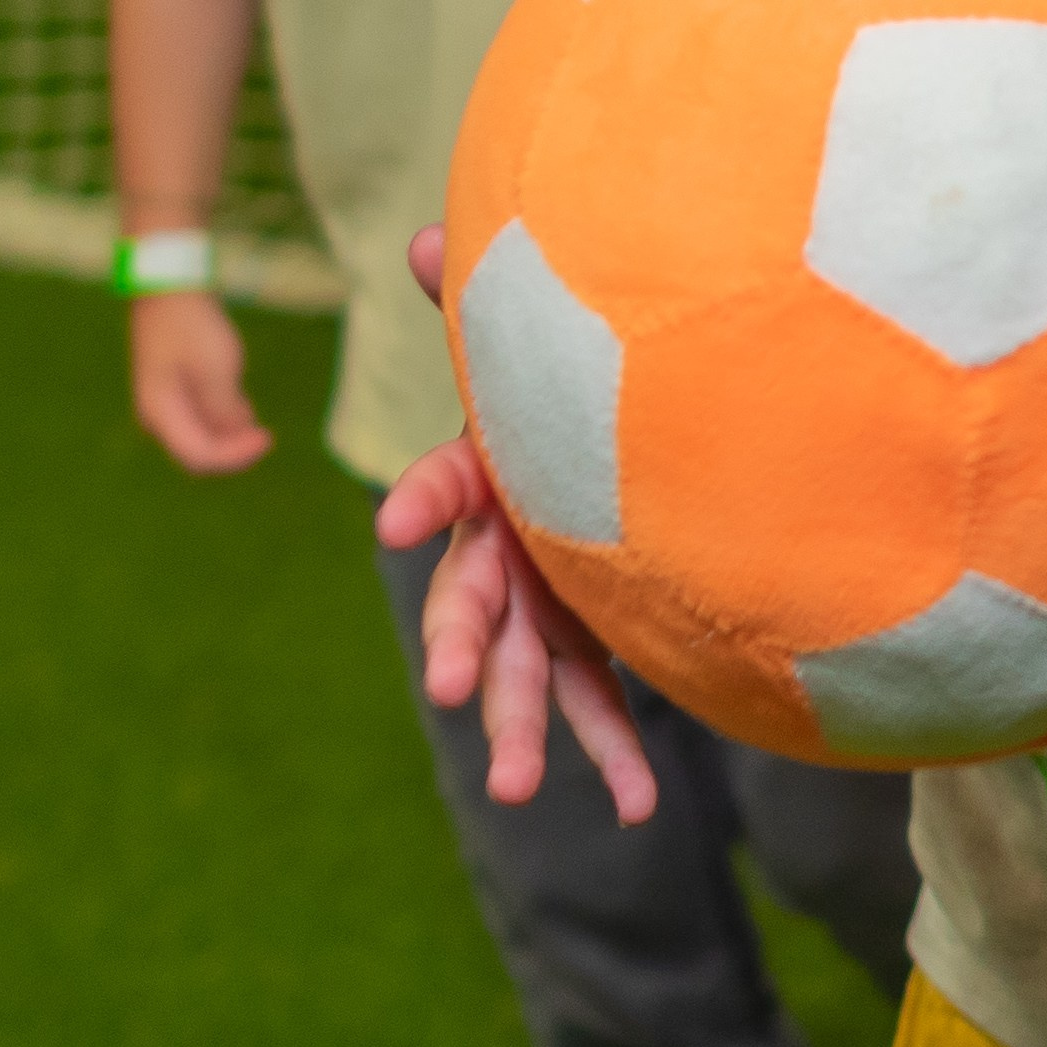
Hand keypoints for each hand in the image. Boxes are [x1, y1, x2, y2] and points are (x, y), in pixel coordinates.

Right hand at [129, 287, 273, 473]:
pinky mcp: (174, 387)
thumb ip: (225, 410)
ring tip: (253, 415)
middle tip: (264, 436)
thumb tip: (236, 432)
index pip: (200, 457)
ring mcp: (164, 401)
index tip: (267, 439)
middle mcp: (158, 415)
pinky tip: (241, 402)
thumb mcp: (216, 371)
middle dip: (233, 449)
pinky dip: (223, 415)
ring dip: (230, 432)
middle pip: (199, 452)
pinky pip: (200, 414)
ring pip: (201, 434)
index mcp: (162, 414)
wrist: (169, 286)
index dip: (236, 456)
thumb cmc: (191, 327)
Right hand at [378, 226, 656, 821]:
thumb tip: (422, 237)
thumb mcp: (533, 350)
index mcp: (488, 485)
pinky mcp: (591, 645)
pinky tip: (645, 808)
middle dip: (453, 644)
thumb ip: (479, 301)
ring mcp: (545, 610)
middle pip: (468, 604)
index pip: (445, 487)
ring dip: (524, 731)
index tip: (401, 518)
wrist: (625, 446)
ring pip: (523, 676)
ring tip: (520, 789)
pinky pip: (603, 704)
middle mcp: (505, 556)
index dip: (425, 496)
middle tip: (443, 687)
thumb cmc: (568, 392)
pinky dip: (619, 757)